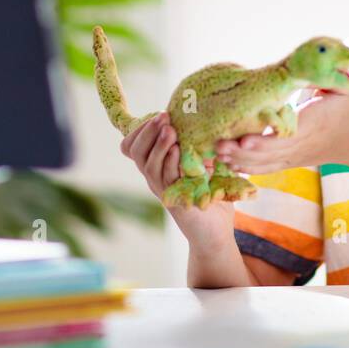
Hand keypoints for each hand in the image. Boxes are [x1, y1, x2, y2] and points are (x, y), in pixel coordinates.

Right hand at [118, 112, 233, 244]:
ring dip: (159, 144)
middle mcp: (155, 179)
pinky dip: (170, 163)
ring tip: (170, 129)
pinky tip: (177, 150)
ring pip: (148, 165)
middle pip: (136, 152)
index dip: (141, 129)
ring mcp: (163, 191)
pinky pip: (166, 180)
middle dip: (149, 131)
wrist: (215, 233)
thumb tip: (208, 119)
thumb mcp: (204, 165)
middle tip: (164, 116)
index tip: (159, 114)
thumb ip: (200, 146)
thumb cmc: (210, 198)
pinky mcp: (175, 201)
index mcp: (158, 168)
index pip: (133, 146)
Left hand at [214, 84, 348, 174]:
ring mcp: (296, 156)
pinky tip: (227, 164)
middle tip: (218, 144)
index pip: (287, 137)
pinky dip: (248, 168)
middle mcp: (302, 144)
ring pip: (265, 164)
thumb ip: (334, 73)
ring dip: (240, 161)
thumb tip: (333, 53)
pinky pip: (267, 169)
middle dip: (242, 152)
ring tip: (216, 153)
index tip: (245, 140)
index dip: (265, 141)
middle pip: (269, 154)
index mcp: (314, 124)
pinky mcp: (291, 161)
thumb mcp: (347, 87)